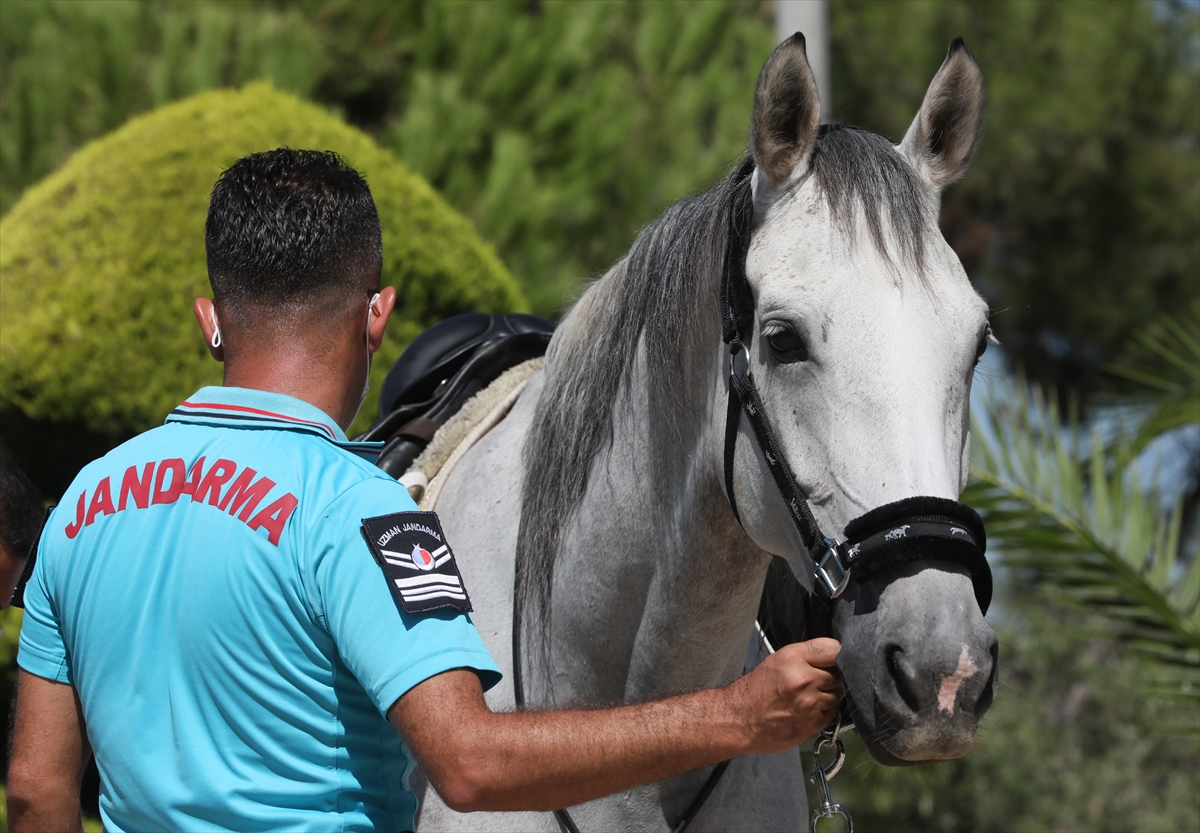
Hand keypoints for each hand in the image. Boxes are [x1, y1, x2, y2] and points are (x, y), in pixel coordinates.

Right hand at [731, 637, 842, 753]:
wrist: (739, 719)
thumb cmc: (756, 690)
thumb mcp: (777, 660)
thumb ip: (807, 656)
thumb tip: (836, 655)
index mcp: (794, 658)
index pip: (834, 649)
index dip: (838, 653)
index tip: (836, 658)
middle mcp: (804, 679)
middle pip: (839, 673)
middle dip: (831, 676)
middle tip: (814, 681)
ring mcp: (810, 703)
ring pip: (838, 694)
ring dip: (828, 695)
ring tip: (807, 697)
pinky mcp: (812, 723)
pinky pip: (832, 713)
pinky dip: (823, 712)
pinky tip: (805, 711)